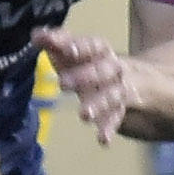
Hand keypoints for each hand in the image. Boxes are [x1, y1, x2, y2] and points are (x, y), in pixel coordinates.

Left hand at [32, 26, 127, 144]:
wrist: (137, 79)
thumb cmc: (92, 63)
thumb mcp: (75, 52)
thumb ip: (56, 43)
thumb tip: (36, 34)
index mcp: (101, 51)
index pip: (93, 45)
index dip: (79, 46)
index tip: (65, 49)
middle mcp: (112, 69)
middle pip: (103, 71)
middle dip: (84, 76)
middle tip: (62, 83)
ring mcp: (118, 90)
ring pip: (112, 96)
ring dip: (98, 104)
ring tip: (83, 115)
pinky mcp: (119, 110)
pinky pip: (116, 119)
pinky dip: (109, 129)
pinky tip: (103, 140)